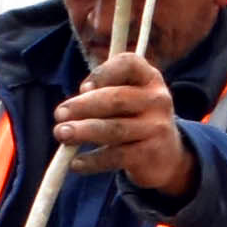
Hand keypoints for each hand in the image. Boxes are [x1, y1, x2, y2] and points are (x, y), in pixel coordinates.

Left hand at [50, 45, 191, 196]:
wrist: (167, 155)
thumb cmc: (134, 118)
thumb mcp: (127, 98)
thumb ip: (103, 93)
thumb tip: (72, 106)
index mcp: (149, 78)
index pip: (128, 64)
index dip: (103, 72)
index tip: (82, 87)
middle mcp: (157, 99)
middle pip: (116, 99)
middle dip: (83, 106)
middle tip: (59, 114)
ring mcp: (157, 127)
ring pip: (115, 129)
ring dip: (84, 131)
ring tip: (62, 134)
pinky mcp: (151, 154)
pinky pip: (117, 156)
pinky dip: (93, 160)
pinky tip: (75, 163)